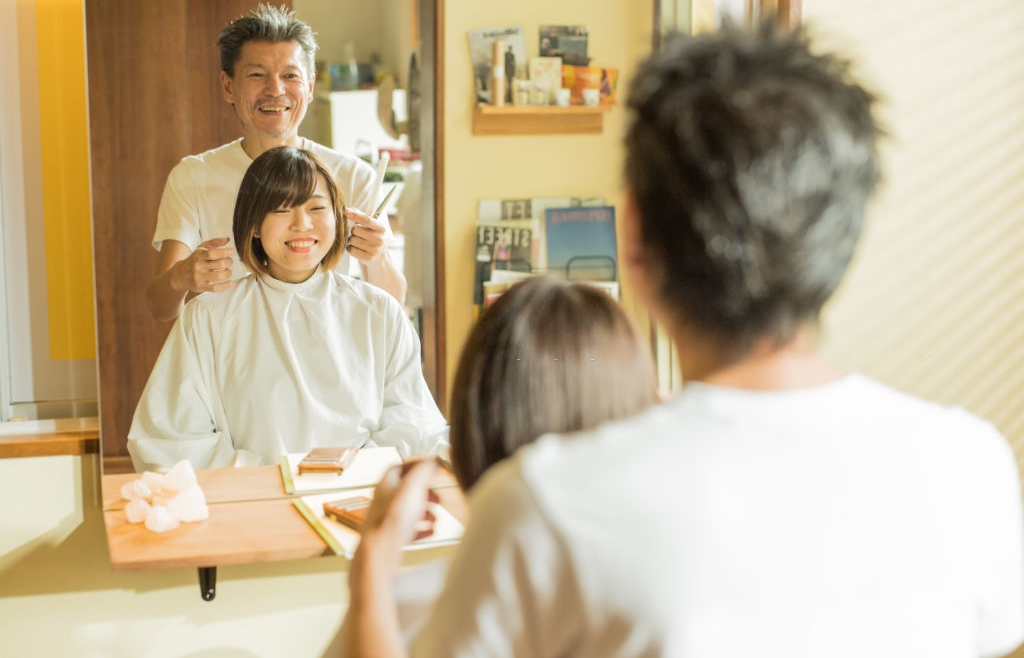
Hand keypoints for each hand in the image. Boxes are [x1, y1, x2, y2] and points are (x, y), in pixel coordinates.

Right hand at [170, 237, 234, 293]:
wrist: (179, 275)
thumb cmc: (195, 260)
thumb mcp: (201, 248)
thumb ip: (214, 242)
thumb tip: (228, 239)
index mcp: (198, 255)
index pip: (212, 253)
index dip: (225, 252)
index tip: (232, 251)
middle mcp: (198, 266)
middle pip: (219, 264)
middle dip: (229, 262)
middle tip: (229, 262)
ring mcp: (199, 277)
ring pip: (219, 276)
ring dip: (228, 273)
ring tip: (228, 271)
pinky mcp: (200, 287)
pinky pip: (215, 288)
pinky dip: (225, 286)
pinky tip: (230, 282)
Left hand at [346, 207, 387, 264]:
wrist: (379, 258)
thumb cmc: (371, 238)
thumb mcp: (370, 227)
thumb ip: (360, 216)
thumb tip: (348, 209)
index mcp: (381, 229)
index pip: (367, 220)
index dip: (355, 215)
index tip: (346, 211)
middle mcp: (379, 239)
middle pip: (355, 230)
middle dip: (353, 231)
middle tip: (359, 235)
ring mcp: (374, 249)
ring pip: (352, 240)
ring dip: (351, 241)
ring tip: (359, 243)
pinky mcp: (368, 258)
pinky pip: (351, 250)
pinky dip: (350, 248)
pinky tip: (357, 249)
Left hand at [356, 458, 439, 572]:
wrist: (379, 552)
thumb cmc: (392, 520)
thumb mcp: (413, 486)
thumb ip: (424, 470)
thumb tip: (433, 459)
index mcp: (386, 485)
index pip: (400, 467)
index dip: (417, 465)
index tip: (431, 467)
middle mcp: (384, 501)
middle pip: (406, 490)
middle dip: (424, 491)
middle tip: (437, 495)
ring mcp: (386, 520)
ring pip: (408, 510)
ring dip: (425, 510)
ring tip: (436, 514)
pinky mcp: (391, 538)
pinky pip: (409, 530)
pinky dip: (422, 528)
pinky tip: (431, 531)